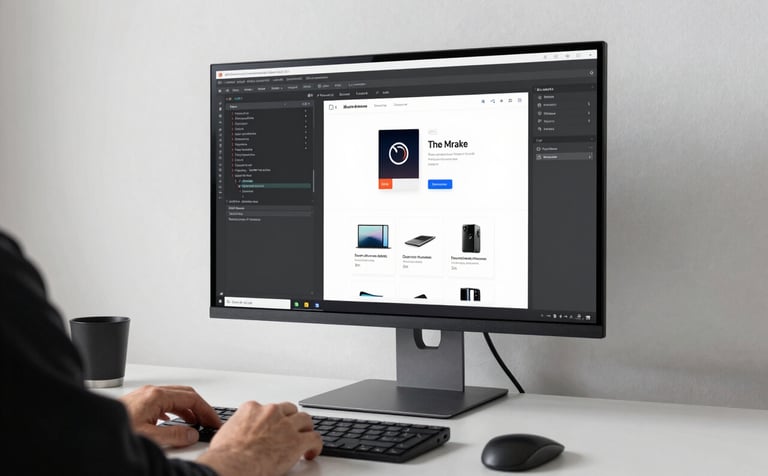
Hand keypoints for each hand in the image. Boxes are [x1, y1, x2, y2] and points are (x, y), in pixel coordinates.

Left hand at [119, 385, 221, 447]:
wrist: (89, 430)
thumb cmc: (113, 431)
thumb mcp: (149, 437)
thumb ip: (174, 435)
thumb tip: (191, 433)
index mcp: (156, 396)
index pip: (191, 398)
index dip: (206, 410)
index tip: (214, 421)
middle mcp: (151, 392)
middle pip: (185, 394)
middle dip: (200, 407)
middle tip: (209, 421)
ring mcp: (144, 396)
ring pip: (174, 397)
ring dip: (188, 409)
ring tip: (195, 423)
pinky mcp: (138, 402)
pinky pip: (164, 402)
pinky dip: (175, 410)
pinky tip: (174, 421)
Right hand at [197, 401, 322, 475]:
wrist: (233, 464)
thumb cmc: (226, 455)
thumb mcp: (226, 432)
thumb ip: (238, 427)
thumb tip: (235, 434)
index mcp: (253, 409)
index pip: (268, 408)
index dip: (273, 419)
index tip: (273, 427)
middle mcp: (271, 412)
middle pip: (289, 410)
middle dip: (291, 420)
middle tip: (292, 431)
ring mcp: (286, 425)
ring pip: (305, 420)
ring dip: (305, 429)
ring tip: (305, 439)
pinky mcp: (297, 441)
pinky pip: (315, 438)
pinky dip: (315, 446)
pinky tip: (311, 453)